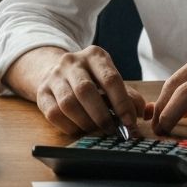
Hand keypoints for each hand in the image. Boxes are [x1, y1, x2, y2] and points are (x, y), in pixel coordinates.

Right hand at [33, 45, 150, 135]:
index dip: (122, 103)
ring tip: (97, 131)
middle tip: (112, 131)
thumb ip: (129, 96)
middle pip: (86, 91)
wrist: (56, 71)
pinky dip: (70, 126)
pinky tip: (80, 130)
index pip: (110, 79)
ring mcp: (54, 76)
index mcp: (95, 55)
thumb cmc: (92, 79)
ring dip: (85, 122)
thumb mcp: (111, 80)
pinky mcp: (42, 92)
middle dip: (101, 115)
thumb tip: (144, 113)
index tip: (129, 122)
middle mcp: (72, 62)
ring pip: (68, 103)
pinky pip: (54, 113)